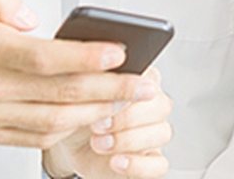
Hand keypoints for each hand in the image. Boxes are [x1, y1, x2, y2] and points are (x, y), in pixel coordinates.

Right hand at [0, 0, 158, 147]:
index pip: (44, 57)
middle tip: (142, 84)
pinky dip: (67, 130)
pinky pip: (35, 138)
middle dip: (109, 89)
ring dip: (95, 113)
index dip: (86, 56)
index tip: (118, 52)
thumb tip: (35, 18)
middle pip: (60, 92)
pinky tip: (89, 118)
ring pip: (53, 121)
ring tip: (125, 102)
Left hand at [43, 66, 172, 177]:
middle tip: (98, 124)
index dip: (130, 90)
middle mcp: (151, 106)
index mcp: (140, 81)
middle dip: (127, 116)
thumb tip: (96, 69)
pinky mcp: (150, 160)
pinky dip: (138, 164)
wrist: (71, 144)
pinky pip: (159, 165)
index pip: (150, 80)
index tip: (105, 98)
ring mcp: (153, 134)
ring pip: (162, 133)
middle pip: (160, 106)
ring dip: (129, 140)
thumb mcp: (80, 91)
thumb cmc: (80, 112)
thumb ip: (92, 78)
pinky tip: (116, 162)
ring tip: (99, 143)